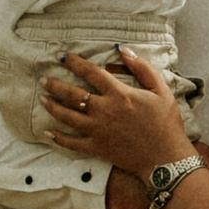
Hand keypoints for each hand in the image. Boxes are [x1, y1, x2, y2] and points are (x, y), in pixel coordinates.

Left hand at [44, 48, 193, 178]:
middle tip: (44, 79)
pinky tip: (48, 132)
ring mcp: (98, 130)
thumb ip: (142, 68)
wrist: (166, 158)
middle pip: (72, 94)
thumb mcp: (161, 90)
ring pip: (67, 116)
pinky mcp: (97, 148)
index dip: (75, 63)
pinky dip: (58, 138)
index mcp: (119, 94)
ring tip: (42, 98)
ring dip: (52, 106)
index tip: (63, 57)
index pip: (91, 73)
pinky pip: (72, 143)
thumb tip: (123, 50)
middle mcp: (104, 110)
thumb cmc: (166, 123)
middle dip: (55, 84)